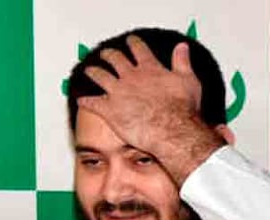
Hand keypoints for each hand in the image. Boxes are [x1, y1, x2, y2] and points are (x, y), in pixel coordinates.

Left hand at [77, 35, 224, 183]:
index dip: (133, 43)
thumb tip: (181, 47)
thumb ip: (182, 61)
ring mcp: (117, 92)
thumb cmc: (182, 108)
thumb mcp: (188, 79)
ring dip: (93, 71)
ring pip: (99, 75)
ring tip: (89, 70)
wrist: (171, 129)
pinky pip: (91, 102)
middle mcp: (131, 76)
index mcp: (149, 68)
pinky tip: (81, 100)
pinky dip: (85, 101)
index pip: (138, 49)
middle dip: (109, 54)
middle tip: (105, 53)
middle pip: (115, 59)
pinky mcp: (108, 109)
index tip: (130, 40)